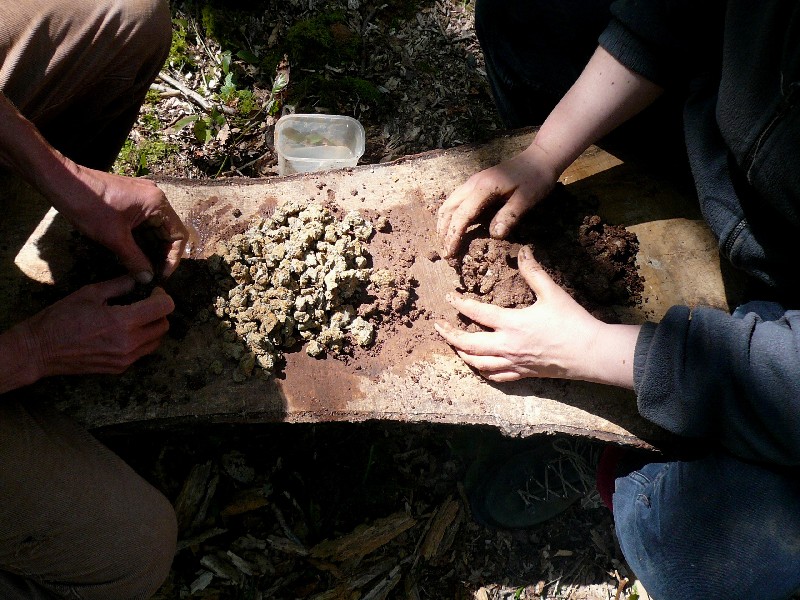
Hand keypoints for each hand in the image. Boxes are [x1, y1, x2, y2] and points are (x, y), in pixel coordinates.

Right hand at [22, 276, 174, 378]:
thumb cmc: (61, 318)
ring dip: (152, 327)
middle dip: (160, 312)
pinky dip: (141, 340)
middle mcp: (129, 343)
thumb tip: (139, 278)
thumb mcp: (90, 293)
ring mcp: (125, 359)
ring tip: (136, 317)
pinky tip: (125, 332)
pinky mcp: (119, 368)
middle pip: (164, 326)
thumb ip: (119, 285)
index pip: (164, 308)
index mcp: (123, 322)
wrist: (39, 350)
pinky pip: (142, 353)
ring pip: (156, 341)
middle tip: (146, 302)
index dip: (162, 296)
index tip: (153, 292)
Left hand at [49, 163, 187, 282]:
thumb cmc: (89, 206)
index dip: (173, 258)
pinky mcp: (132, 200)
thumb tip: (147, 280)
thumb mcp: (114, 238)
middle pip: (168, 232)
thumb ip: (135, 260)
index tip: (161, 275)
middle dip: (162, 254)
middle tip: (151, 274)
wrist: (62, 182)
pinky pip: (144, 223)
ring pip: (155, 229)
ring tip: (142, 268)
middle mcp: (155, 198)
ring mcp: (143, 197)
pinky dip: (141, 239)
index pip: (178, 235)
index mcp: (157, 203)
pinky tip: (134, 254)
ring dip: (151, 248)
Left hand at [434, 246, 638, 386]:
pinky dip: (482, 371)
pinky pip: (496, 376)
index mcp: (512, 324)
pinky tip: (479, 366)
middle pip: (468, 344)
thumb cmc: (572, 322)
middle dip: (449, 335)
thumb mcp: (552, 293)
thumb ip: (534, 272)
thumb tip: (523, 251)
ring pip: (478, 363)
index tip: (449, 297)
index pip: (476, 313)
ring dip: (462, 354)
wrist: (590, 354)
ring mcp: (514, 363)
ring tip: (454, 345)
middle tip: (438, 326)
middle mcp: (507, 346)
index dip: (459, 304)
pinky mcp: (523, 374)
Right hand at [436, 145, 558, 257]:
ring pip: (448, 204)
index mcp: (483, 188)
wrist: (539, 158)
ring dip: (443, 224)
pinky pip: (455, 200)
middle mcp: (472, 183)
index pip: (461, 215)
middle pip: (448, 209)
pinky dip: (449, 216)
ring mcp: (472, 182)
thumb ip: (509, 216)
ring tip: (444, 242)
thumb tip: (493, 236)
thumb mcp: (527, 199)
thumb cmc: (535, 179)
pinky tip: (453, 227)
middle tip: (444, 253)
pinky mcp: (475, 183)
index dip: (453, 236)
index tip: (449, 254)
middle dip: (443, 232)